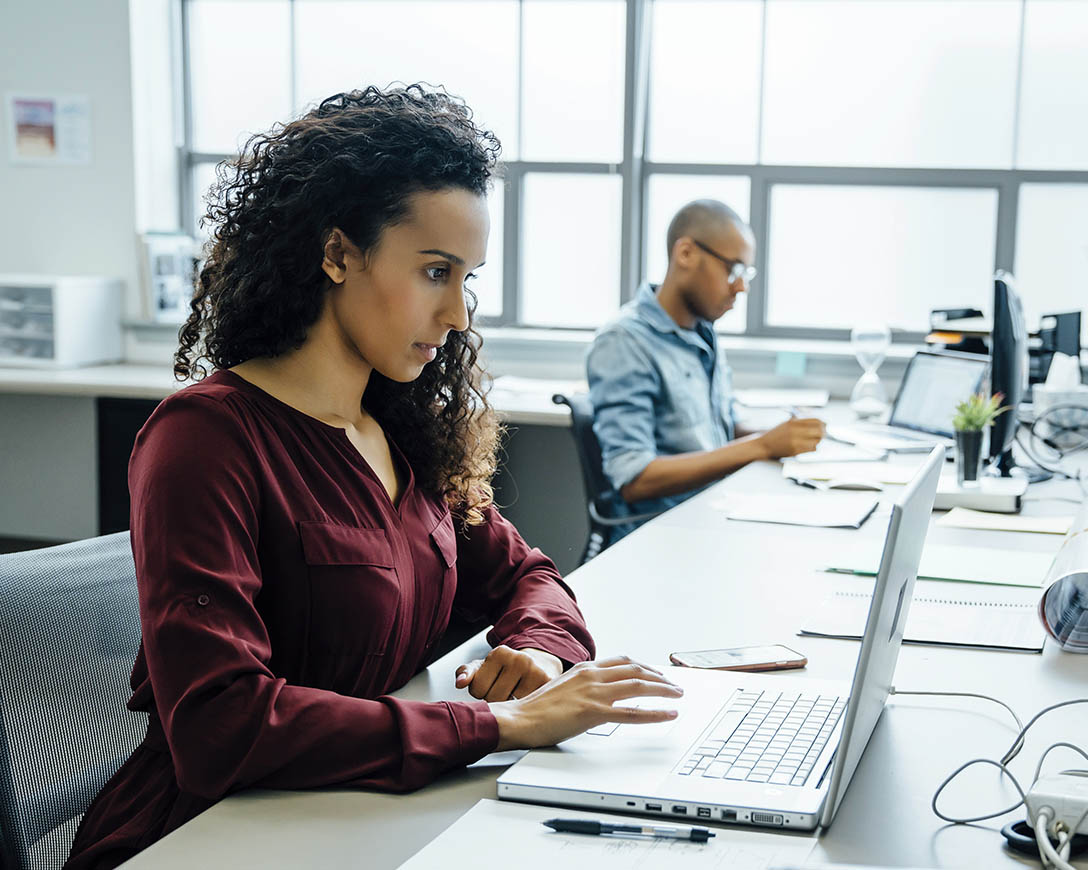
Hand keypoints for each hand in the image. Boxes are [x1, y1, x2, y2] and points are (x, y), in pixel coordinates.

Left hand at [455, 645, 563, 700]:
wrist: (539, 662)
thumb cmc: (506, 668)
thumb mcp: (485, 666)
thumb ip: (467, 672)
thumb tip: (460, 683)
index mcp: (499, 653)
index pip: (477, 689)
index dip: (481, 692)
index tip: (491, 684)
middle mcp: (518, 659)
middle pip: (494, 698)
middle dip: (495, 700)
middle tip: (504, 691)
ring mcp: (534, 670)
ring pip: (511, 706)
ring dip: (511, 707)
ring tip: (515, 694)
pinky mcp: (547, 683)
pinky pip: (528, 708)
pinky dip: (525, 708)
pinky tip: (527, 699)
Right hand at [488, 656, 683, 750]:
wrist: (518, 718)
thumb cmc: (536, 709)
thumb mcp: (563, 687)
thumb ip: (582, 686)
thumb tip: (596, 694)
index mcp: (584, 669)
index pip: (622, 661)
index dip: (644, 666)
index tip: (656, 673)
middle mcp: (592, 676)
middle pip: (635, 669)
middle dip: (659, 676)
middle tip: (674, 685)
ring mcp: (594, 693)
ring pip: (638, 685)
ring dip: (663, 689)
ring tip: (678, 695)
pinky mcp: (593, 713)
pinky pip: (631, 712)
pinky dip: (654, 713)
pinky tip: (667, 714)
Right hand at [756, 417, 824, 458]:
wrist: (764, 446)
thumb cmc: (776, 435)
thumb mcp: (787, 423)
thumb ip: (801, 422)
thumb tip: (820, 424)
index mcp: (793, 422)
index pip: (815, 421)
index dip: (822, 424)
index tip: (824, 426)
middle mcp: (795, 431)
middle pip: (818, 431)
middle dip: (823, 433)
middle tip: (823, 434)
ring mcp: (795, 442)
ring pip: (816, 441)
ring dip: (817, 441)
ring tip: (812, 440)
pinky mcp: (795, 451)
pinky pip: (811, 449)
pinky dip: (812, 447)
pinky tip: (807, 446)